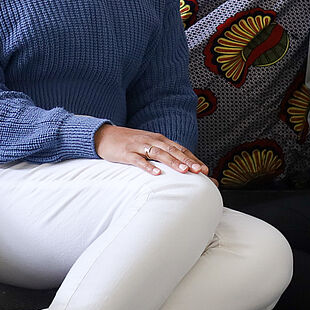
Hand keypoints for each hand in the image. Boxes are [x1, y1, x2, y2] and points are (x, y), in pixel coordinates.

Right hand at [94, 124, 208, 176]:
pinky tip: (157, 173)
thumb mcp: (147, 145)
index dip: (193, 158)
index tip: (205, 169)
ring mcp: (139, 146)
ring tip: (184, 171)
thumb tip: (178, 166)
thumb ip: (161, 153)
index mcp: (158, 139)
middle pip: (173, 150)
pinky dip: (148, 166)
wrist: (104, 135)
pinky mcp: (127, 153)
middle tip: (200, 171)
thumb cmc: (128, 143)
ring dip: (173, 162)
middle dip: (187, 161)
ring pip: (159, 154)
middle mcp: (151, 140)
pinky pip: (139, 160)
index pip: (179, 149)